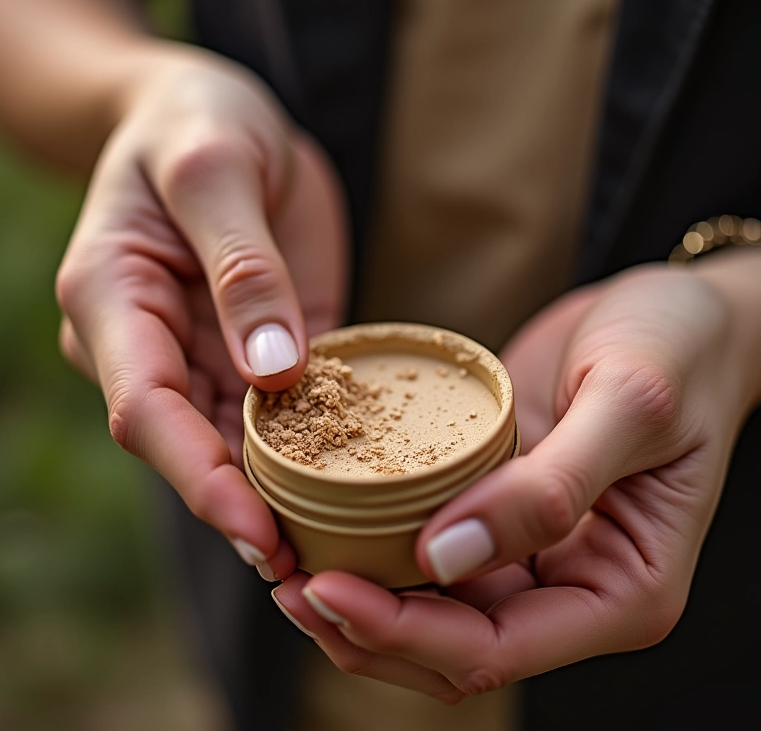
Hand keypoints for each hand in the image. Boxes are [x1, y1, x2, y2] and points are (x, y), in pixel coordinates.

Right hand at [57, 47, 346, 574]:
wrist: (216, 119)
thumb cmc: (200, 124)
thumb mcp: (217, 170)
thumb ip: (241, 268)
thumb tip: (274, 372)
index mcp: (112, 298)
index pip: (146, 409)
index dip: (198, 475)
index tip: (256, 528)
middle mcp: (149, 342)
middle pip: (188, 446)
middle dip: (242, 511)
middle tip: (310, 575)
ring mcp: (201, 353)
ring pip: (233, 444)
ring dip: (278, 501)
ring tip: (337, 556)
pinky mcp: (252, 352)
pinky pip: (278, 413)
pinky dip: (309, 455)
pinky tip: (352, 492)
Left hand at [273, 263, 750, 701]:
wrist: (674, 315)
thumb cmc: (678, 352)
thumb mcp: (629, 403)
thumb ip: (549, 488)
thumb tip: (446, 556)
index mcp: (620, 588)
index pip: (496, 647)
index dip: (405, 632)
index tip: (326, 587)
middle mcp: (571, 585)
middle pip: (450, 644)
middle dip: (364, 626)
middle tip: (286, 582)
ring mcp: (530, 551)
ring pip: (430, 607)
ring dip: (358, 596)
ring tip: (286, 560)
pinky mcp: (498, 508)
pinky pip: (429, 547)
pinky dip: (375, 545)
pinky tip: (324, 517)